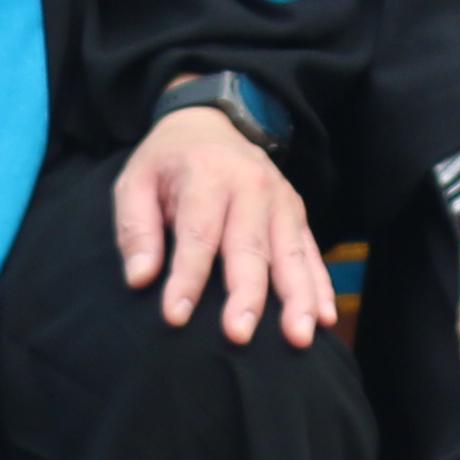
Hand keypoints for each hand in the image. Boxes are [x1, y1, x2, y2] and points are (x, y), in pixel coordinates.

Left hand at [114, 106, 331, 346]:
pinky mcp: (297, 213)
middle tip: (238, 335)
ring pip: (291, 253)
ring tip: (298, 337)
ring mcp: (281, 199)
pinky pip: (311, 252)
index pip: (198, 232)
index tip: (175, 316)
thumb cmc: (167, 163)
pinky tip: (324, 319)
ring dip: (296, 298)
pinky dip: (320, 286)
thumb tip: (140, 278)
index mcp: (206, 175)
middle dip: (246, 294)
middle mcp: (250, 185)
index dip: (187, 276)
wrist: (211, 122)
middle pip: (250, 246)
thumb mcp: (135, 182)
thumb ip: (136, 229)